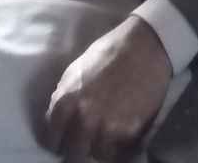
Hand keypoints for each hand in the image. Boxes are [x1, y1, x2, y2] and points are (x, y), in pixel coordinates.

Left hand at [45, 15, 171, 161]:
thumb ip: (65, 95)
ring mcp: (106, 127)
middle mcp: (83, 118)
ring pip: (96, 155)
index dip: (57, 141)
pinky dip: (118, 146)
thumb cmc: (110, 52)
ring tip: (105, 137)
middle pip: (73, 153)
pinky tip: (120, 132)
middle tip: (84, 143)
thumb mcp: (77, 69)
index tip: (63, 141)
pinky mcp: (128, 132)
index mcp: (66, 100)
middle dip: (77, 149)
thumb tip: (57, 116)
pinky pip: (118, 151)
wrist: (145, 46)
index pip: (52, 138)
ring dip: (99, 148)